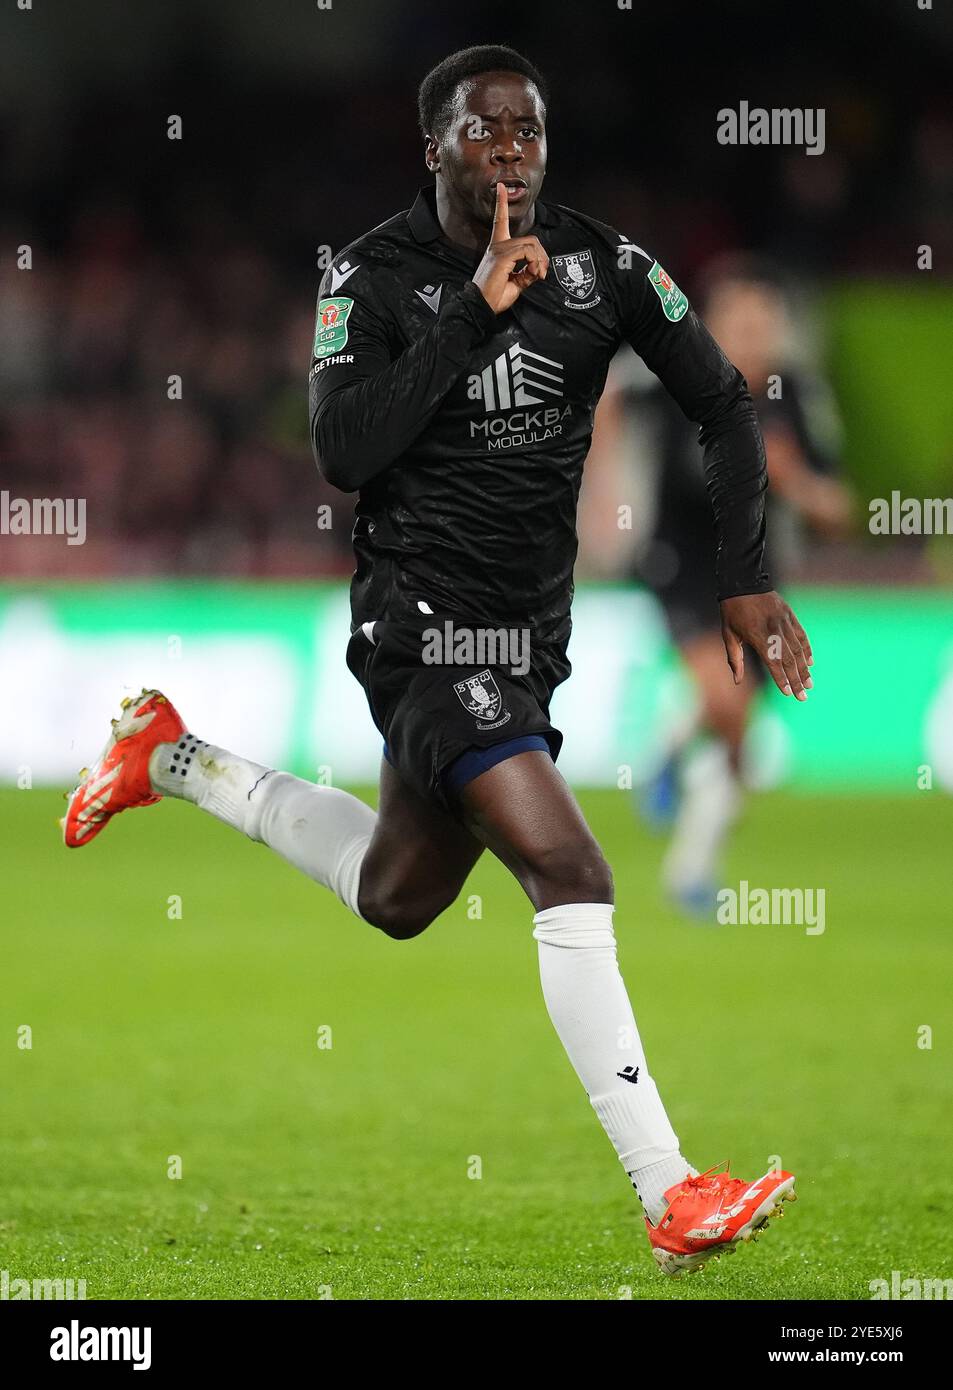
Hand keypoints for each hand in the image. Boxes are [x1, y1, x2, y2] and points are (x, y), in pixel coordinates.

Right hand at [472, 181, 548, 312]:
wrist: (481, 306)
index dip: (501, 202)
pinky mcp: (502, 256)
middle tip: (541, 273)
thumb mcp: (516, 283)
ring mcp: (499, 249)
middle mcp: (497, 246)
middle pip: (530, 239)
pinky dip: (535, 263)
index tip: (501, 187)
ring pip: (531, 244)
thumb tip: (538, 269)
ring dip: (539, 261)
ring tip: (536, 276)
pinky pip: (527, 252)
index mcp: (498, 249)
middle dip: (542, 256)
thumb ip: (526, 273)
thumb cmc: (494, 297)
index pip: (499, 220)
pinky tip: (532, 274)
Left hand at [720, 590, 813, 699]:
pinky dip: (806, 649)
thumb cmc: (732, 611)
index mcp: (757, 635)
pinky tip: (810, 662)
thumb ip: (734, 659)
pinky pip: (801, 635)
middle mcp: (773, 629)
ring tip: (810, 684)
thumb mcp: (728, 634)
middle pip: (788, 659)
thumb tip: (737, 681)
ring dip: (804, 669)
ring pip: (797, 649)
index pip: (772, 662)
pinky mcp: (790, 615)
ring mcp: (784, 621)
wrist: (743, 581)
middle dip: (797, 680)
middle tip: (803, 697)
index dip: (780, 679)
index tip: (787, 693)